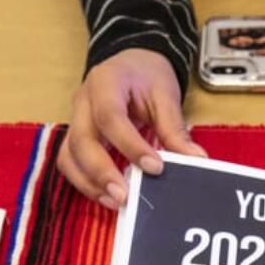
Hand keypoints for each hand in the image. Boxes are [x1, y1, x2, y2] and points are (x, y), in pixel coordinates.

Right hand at [56, 48, 206, 208]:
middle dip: (102, 172)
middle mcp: (83, 101)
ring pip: (69, 156)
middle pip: (81, 141)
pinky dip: (85, 183)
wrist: (131, 63)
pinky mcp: (75, 138)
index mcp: (106, 82)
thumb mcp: (165, 94)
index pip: (111, 117)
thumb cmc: (146, 75)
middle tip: (125, 196)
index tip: (155, 167)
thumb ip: (174, 128)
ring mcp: (75, 120)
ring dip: (90, 183)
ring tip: (116, 202)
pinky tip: (107, 196)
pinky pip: (70, 164)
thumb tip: (195, 160)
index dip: (130, 145)